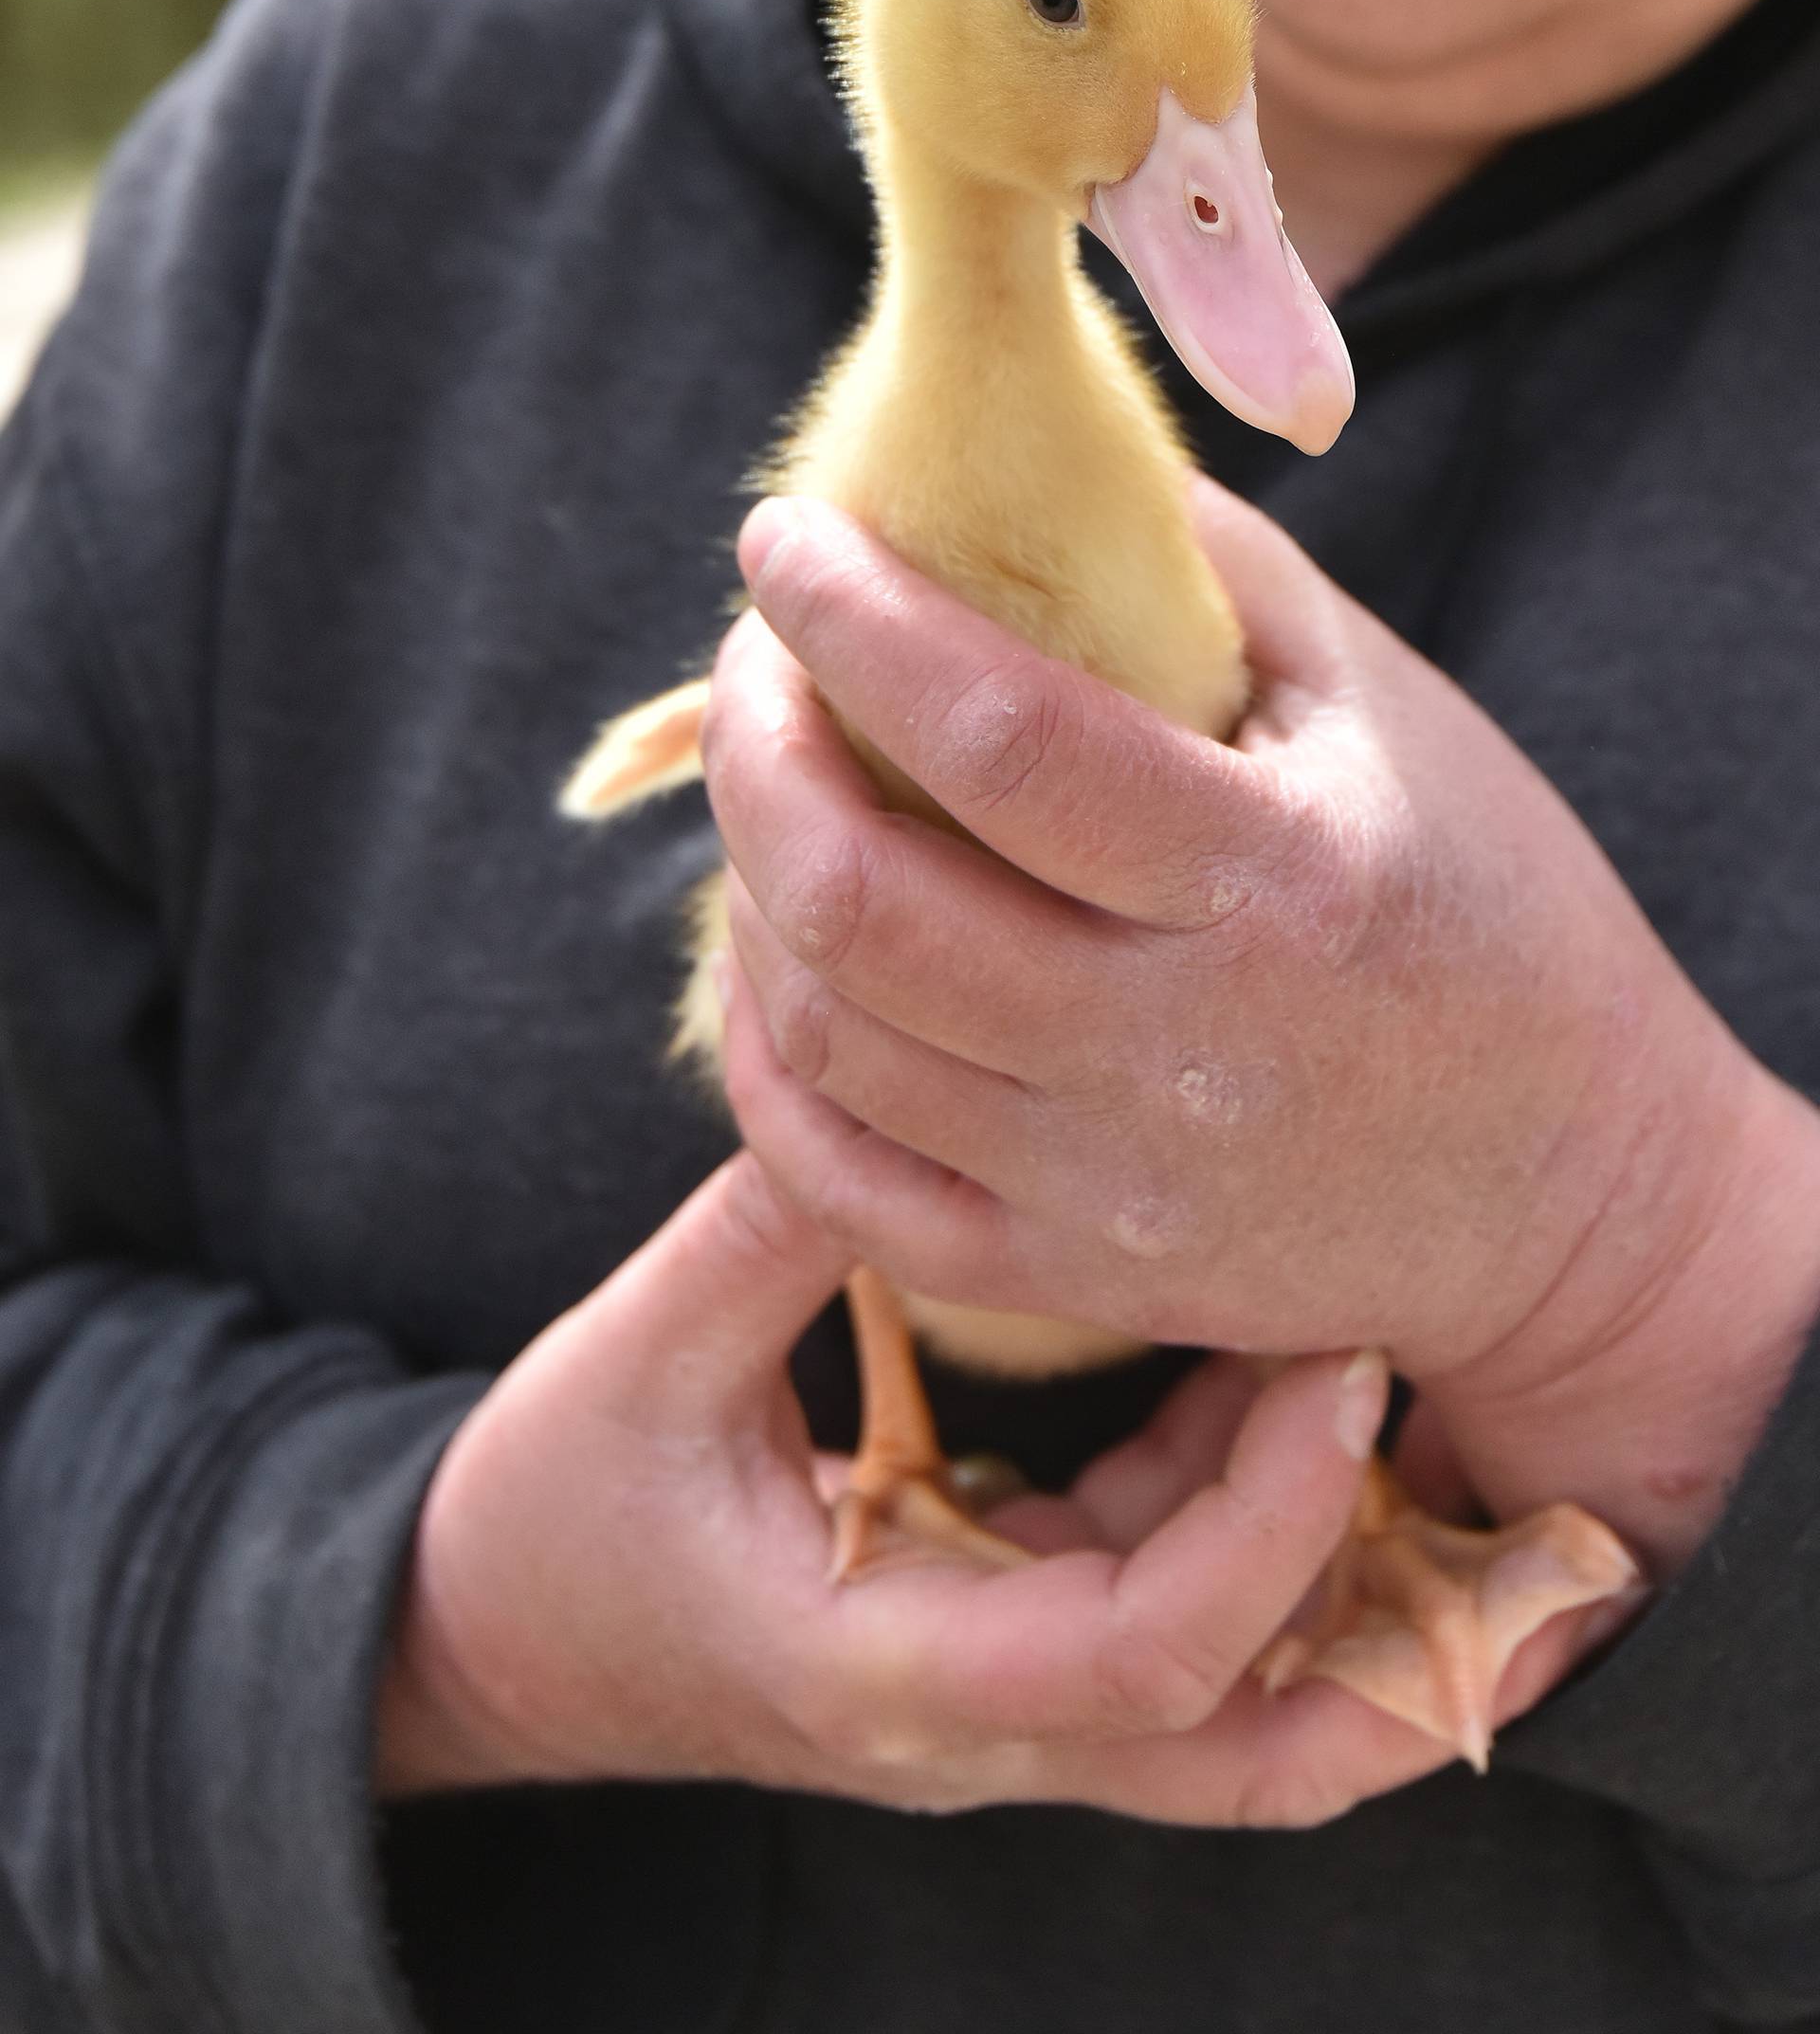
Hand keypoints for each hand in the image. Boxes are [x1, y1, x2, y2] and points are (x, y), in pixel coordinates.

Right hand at [374, 1149, 1498, 1823]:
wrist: (484, 1636)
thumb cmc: (557, 1507)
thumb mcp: (649, 1355)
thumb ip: (778, 1225)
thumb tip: (895, 1046)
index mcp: (894, 1671)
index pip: (1152, 1657)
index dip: (1274, 1527)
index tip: (1340, 1371)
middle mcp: (977, 1725)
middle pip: (1257, 1732)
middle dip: (1379, 1597)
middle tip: (1434, 1393)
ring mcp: (1002, 1708)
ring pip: (1239, 1693)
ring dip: (1330, 1556)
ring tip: (1381, 1360)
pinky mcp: (1007, 1648)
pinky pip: (1173, 1618)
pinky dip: (1249, 1525)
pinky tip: (1276, 1377)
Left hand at [708, 488, 1819, 1574]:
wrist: (1581, 1186)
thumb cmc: (1483, 899)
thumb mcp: (1383, 700)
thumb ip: (1210, 564)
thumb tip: (1026, 448)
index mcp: (1275, 875)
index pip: (999, 734)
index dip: (852, 619)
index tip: (783, 535)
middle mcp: (1183, 1046)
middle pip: (866, 899)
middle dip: (753, 744)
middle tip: (752, 657)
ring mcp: (1118, 1186)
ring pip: (831, 1035)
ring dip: (750, 880)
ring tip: (770, 783)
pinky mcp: (1079, 1281)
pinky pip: (841, 1184)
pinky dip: (769, 1057)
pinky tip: (774, 955)